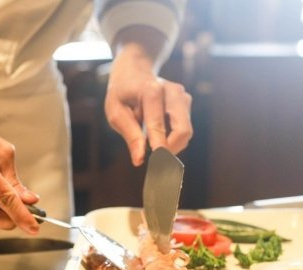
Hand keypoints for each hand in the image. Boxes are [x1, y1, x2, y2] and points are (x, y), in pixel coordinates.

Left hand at [105, 44, 192, 165]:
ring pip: (186, 132)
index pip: (158, 125)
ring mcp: (182, 96)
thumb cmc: (122, 93)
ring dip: (171, 145)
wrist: (134, 70)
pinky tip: (158, 134)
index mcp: (151, 91)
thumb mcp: (116, 112)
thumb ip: (129, 134)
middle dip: (171, 150)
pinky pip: (184, 128)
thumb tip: (139, 160)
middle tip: (156, 163)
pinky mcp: (186, 102)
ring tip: (152, 144)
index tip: (159, 166)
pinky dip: (172, 138)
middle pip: (183, 130)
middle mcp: (172, 91)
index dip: (160, 148)